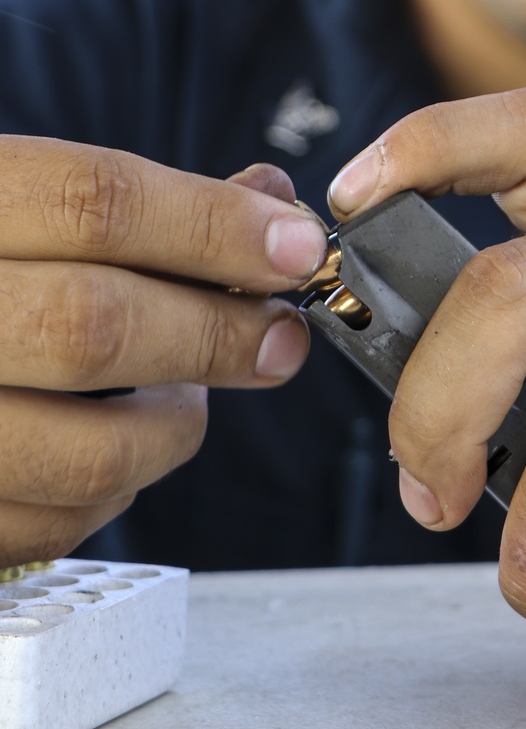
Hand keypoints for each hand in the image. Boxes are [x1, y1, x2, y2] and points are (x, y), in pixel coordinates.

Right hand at [0, 139, 327, 566]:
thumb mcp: (7, 202)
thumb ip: (127, 205)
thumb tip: (267, 202)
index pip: (95, 203)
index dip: (213, 226)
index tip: (294, 246)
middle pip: (98, 325)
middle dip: (217, 335)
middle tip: (277, 338)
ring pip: (87, 454)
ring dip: (173, 429)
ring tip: (186, 397)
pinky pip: (51, 526)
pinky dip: (113, 493)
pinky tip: (115, 449)